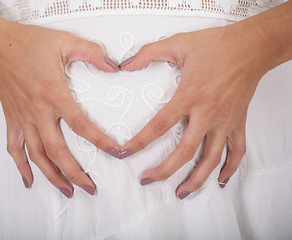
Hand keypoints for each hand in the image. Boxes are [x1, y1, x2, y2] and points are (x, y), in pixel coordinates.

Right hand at [0, 23, 119, 197]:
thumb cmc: (29, 43)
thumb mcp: (65, 41)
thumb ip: (92, 53)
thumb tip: (115, 66)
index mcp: (54, 94)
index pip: (81, 124)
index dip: (100, 141)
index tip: (115, 153)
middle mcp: (38, 112)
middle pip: (58, 151)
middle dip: (75, 173)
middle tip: (91, 188)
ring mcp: (23, 119)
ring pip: (37, 156)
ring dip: (52, 176)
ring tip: (68, 191)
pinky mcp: (12, 120)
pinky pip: (14, 149)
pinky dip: (21, 167)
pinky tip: (29, 181)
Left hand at [119, 23, 269, 198]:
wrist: (252, 46)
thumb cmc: (217, 45)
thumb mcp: (178, 43)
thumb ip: (148, 53)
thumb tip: (124, 64)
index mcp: (189, 96)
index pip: (159, 126)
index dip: (139, 142)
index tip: (124, 153)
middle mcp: (207, 113)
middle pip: (185, 151)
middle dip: (164, 170)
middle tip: (147, 180)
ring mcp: (225, 121)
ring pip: (211, 158)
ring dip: (196, 179)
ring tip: (181, 193)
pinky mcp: (238, 122)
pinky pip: (237, 151)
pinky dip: (230, 168)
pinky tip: (221, 179)